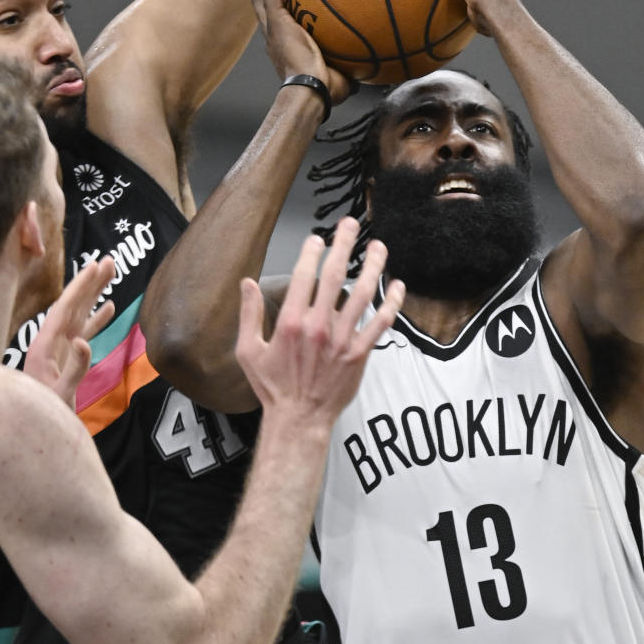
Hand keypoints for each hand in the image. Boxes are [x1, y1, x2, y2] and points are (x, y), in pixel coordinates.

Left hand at [24, 258, 116, 408]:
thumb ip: (74, 370)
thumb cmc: (45, 414)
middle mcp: (50, 342)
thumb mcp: (59, 395)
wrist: (32, 429)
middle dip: (90, 282)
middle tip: (109, 260)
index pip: (65, 308)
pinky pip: (84, 332)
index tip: (95, 266)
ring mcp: (59, 349)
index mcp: (45, 346)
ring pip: (80, 314)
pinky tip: (110, 307)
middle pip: (73, 305)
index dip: (81, 286)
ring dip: (95, 294)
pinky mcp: (67, 358)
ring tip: (112, 274)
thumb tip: (84, 341)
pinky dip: (97, 318)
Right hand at [236, 217, 403, 427]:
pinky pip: (381, 322)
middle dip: (344, 245)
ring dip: (373, 266)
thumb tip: (246, 283)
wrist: (298, 418)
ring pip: (363, 293)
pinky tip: (397, 285)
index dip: (312, 252)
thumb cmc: (273, 387)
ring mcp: (342, 339)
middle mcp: (318, 327)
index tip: (318, 238)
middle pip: (335, 275)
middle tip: (351, 224)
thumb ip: (248, 315)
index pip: (303, 275)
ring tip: (378, 246)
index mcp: (290, 322)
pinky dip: (392, 302)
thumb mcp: (248, 351)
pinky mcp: (360, 353)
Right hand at [253, 0, 351, 104]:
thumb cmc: (326, 91)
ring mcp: (273, 28)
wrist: (311, 92)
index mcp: (286, 47)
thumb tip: (369, 72)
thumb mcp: (342, 78)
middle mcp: (274, 36)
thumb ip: (351, 71)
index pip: (280, 22)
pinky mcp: (276, 21)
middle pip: (265, 4)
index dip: (282, 7)